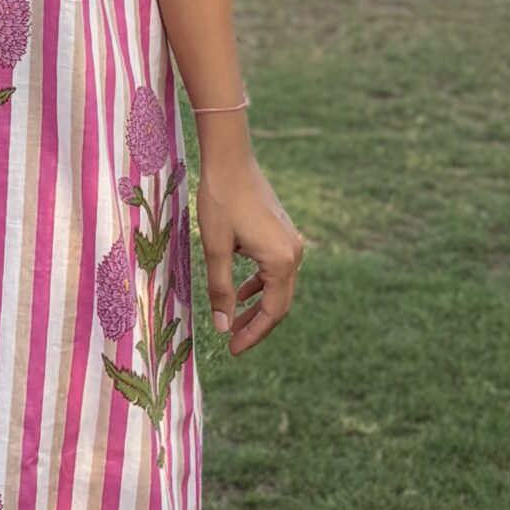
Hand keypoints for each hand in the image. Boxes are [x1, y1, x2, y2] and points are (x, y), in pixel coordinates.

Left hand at [196, 152, 302, 354]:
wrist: (231, 159)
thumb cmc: (220, 201)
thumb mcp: (215, 249)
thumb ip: (221, 290)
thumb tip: (222, 326)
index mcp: (281, 261)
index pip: (272, 312)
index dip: (253, 334)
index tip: (232, 350)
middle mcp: (294, 253)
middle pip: (279, 302)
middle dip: (255, 324)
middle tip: (231, 342)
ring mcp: (291, 241)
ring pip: (277, 286)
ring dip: (256, 305)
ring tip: (232, 321)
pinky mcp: (282, 233)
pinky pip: (274, 269)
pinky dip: (258, 285)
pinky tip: (239, 291)